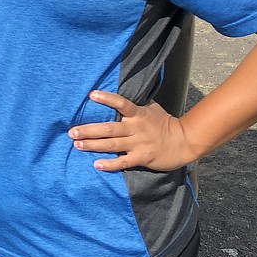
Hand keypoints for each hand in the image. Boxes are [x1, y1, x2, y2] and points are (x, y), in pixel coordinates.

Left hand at [68, 90, 195, 172]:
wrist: (185, 142)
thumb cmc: (166, 123)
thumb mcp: (153, 108)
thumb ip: (137, 104)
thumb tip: (126, 92)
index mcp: (138, 114)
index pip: (121, 103)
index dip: (106, 99)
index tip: (90, 95)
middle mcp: (135, 128)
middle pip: (109, 128)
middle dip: (89, 130)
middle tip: (71, 132)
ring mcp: (138, 144)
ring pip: (111, 144)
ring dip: (93, 145)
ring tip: (77, 145)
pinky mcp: (141, 158)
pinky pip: (123, 162)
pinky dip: (109, 164)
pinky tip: (96, 164)